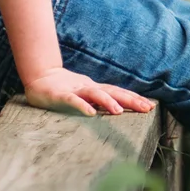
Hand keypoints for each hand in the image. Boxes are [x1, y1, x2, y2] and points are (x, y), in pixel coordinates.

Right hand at [19, 66, 154, 116]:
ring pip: (94, 94)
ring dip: (108, 102)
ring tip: (119, 111)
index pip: (118, 92)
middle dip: (130, 100)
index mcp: (95, 89)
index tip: (150, 106)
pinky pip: (73, 101)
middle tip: (146, 108)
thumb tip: (118, 108)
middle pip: (113, 92)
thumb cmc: (63, 89)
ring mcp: (75, 90)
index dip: (134, 98)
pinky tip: (91, 113)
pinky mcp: (60, 96)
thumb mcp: (84, 95)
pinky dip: (82, 106)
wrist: (39, 77)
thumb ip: (98, 101)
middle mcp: (88, 88)